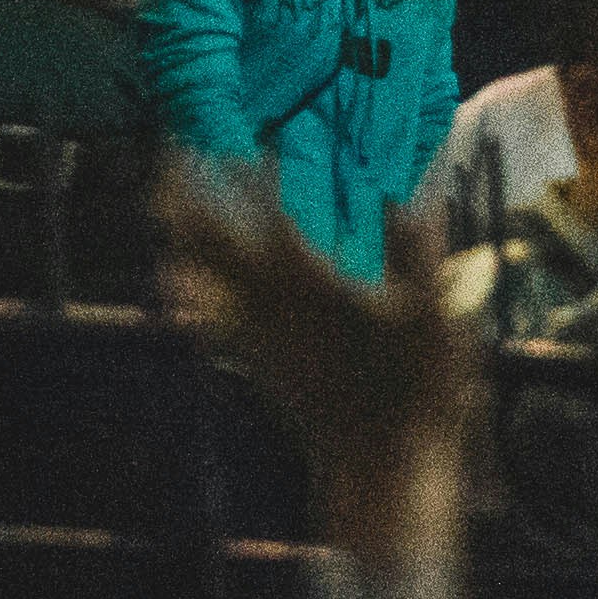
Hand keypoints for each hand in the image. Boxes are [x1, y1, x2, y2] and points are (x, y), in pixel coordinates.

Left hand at [161, 174, 472, 489]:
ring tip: (164, 192)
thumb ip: (417, 250)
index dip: (249, 171)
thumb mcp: (433, 315)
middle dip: (188, 189)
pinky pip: (206, 314)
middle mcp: (267, 303)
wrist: (381, 469)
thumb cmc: (414, 390)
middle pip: (208, 238)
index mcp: (308, 285)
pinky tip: (176, 270)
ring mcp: (254, 334)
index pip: (266, 212)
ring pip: (198, 273)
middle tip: (172, 144)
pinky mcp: (252, 360)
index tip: (237, 129)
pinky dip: (186, 283)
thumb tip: (409, 189)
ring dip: (180, 229)